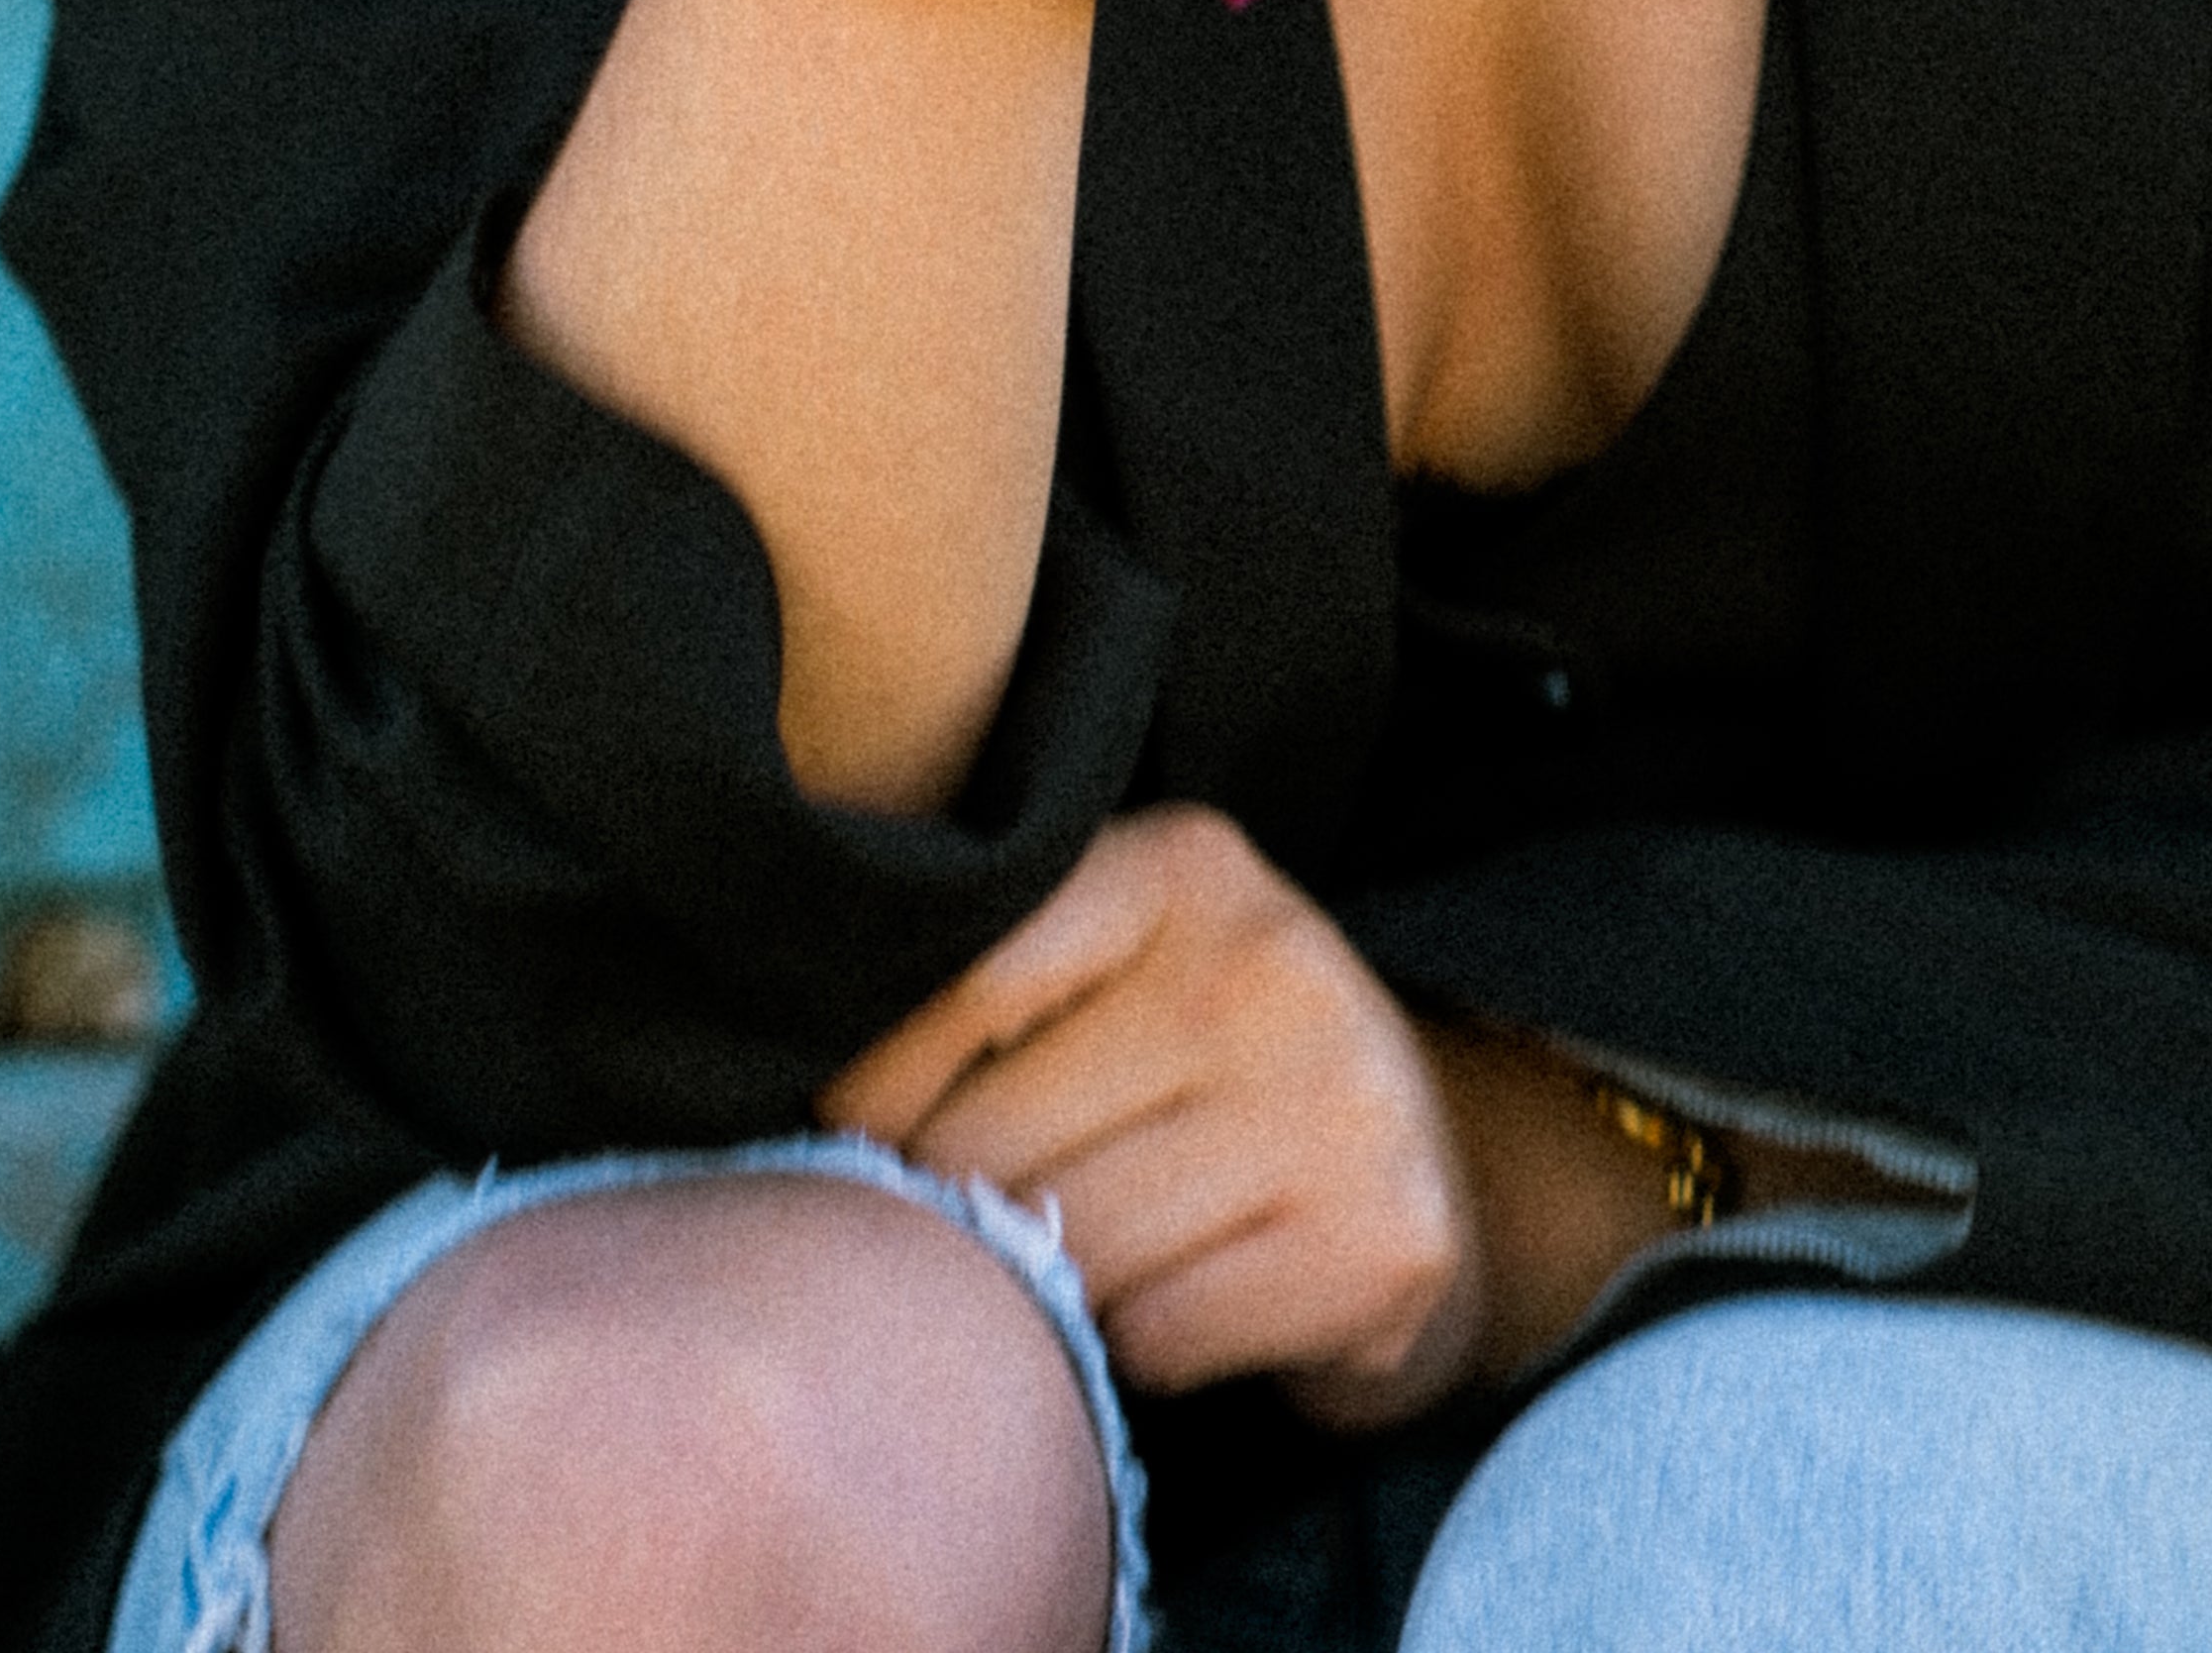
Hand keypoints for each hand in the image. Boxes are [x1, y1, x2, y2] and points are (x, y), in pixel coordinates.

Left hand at [828, 806, 1490, 1422]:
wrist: (1413, 1162)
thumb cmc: (1201, 1065)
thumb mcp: (1112, 967)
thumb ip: (983, 986)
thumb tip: (798, 1101)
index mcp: (1187, 864)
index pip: (968, 980)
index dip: (879, 1089)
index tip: (858, 1139)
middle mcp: (1275, 964)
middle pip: (1000, 1139)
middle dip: (960, 1209)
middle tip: (984, 1221)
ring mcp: (1341, 1103)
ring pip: (1076, 1250)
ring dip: (1052, 1284)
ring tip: (1086, 1257)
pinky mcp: (1380, 1241)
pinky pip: (1159, 1336)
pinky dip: (1138, 1347)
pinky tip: (1178, 1302)